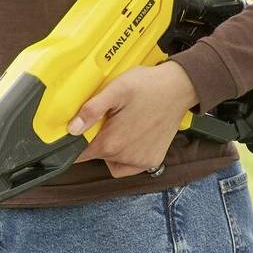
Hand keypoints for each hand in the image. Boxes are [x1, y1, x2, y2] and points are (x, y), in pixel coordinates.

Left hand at [66, 62, 200, 176]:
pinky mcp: (152, 160)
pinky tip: (131, 138)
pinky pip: (129, 166)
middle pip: (96, 156)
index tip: (76, 133)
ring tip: (120, 127)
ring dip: (111, 149)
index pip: (80, 155)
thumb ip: (92, 109)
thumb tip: (72, 128)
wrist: (179, 88)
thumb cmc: (148, 86)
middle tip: (106, 120)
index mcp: (112, 142)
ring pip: (112, 162)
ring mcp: (140, 161)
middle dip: (96, 140)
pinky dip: (126, 156)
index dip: (74, 144)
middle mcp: (125, 157)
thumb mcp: (116, 90)